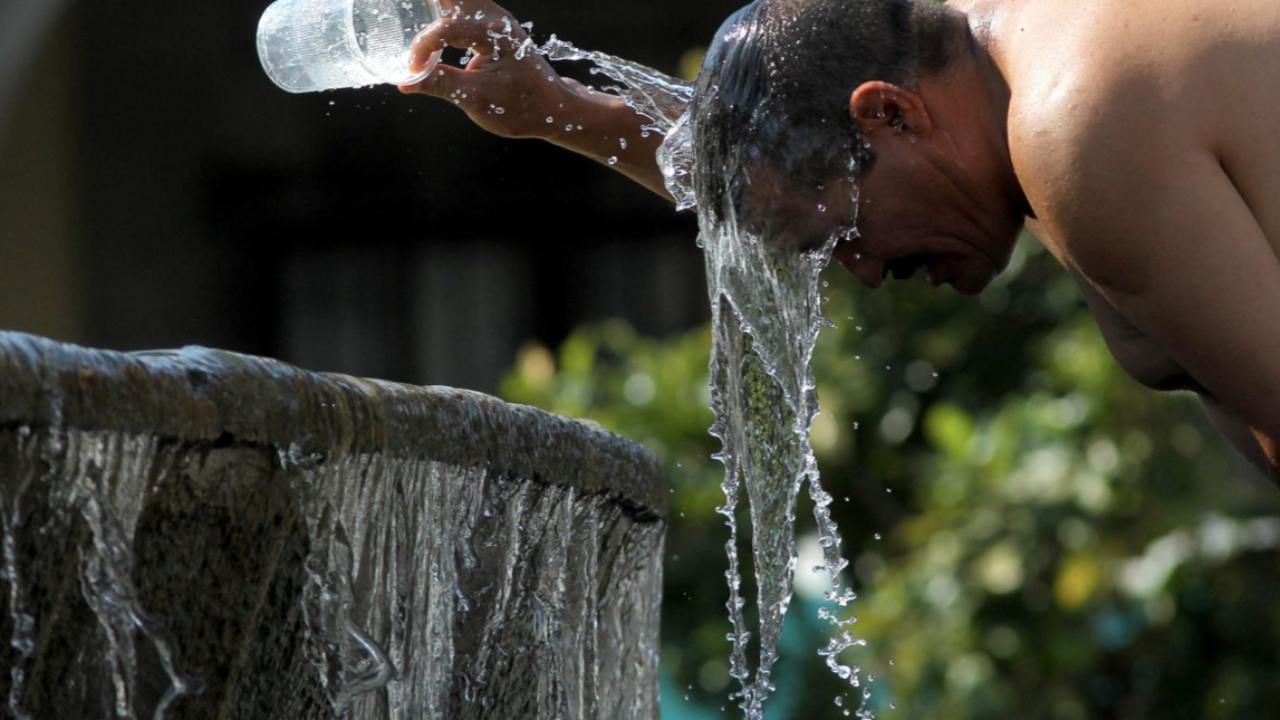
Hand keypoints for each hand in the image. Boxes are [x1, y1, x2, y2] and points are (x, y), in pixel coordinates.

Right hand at [398, 0, 581, 139]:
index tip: (413, 70)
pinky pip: (463, 7)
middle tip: (402, 9)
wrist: (551, 109)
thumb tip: (405, 82)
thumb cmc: (520, 106)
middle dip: (429, 4)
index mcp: (496, 35)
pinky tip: (427, 14)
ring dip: (436, 5)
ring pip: (458, 0)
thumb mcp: (476, 100)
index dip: (423, 47)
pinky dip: (444, 9)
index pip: (447, 29)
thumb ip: (440, 85)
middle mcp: (496, 18)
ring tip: (411, 12)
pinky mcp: (492, 25)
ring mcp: (495, 18)